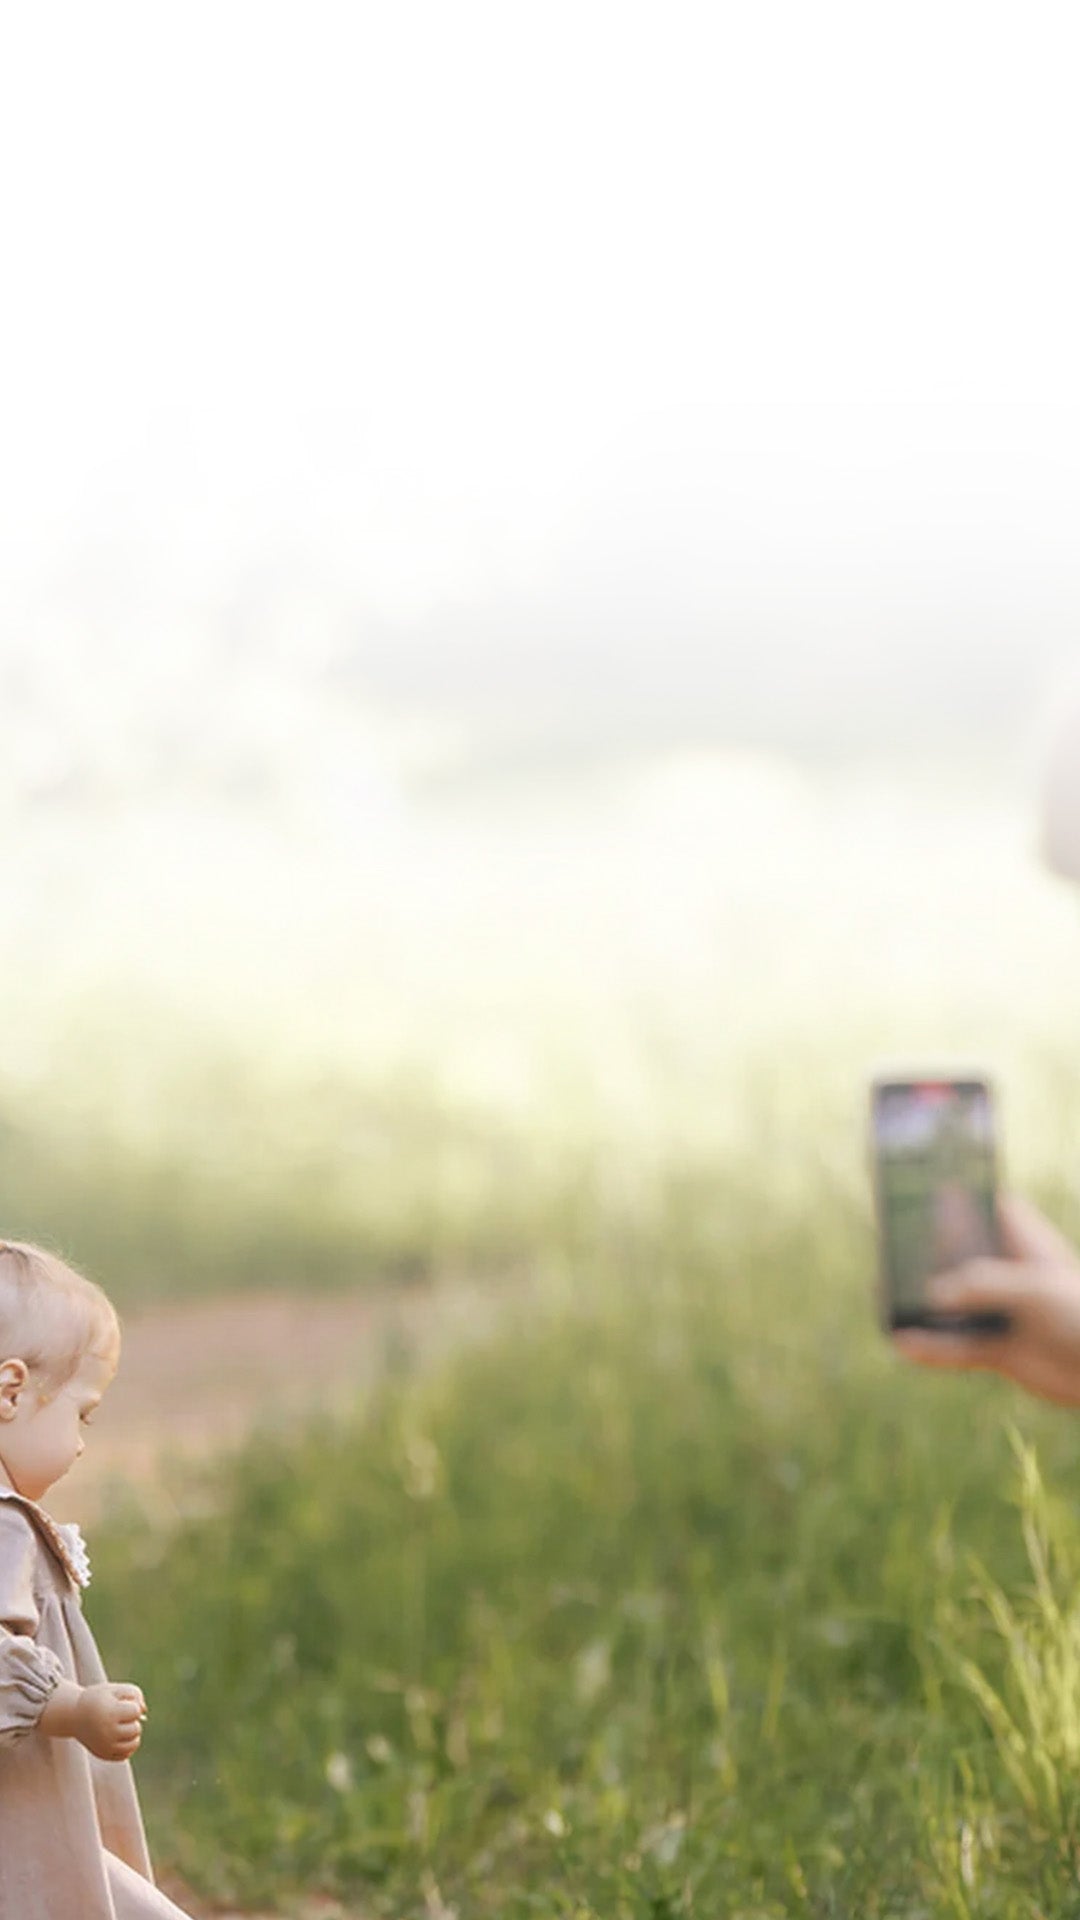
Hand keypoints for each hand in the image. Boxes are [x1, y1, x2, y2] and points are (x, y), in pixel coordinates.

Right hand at [75, 1682, 146, 1761]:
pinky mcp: (103, 1754)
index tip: (121, 1703)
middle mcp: (107, 1732)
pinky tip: (121, 1736)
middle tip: (120, 1715)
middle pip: (136, 1729)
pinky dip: (127, 1746)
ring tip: (123, 1726)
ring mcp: (105, 1746)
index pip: (136, 1711)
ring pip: (134, 1744)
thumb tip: (144, 1711)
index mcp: (110, 1714)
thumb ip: (135, 1694)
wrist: (74, 1715)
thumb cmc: (99, 1699)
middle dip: (132, 1720)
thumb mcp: (115, 1690)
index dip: (132, 1705)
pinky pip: (125, 1755)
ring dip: (133, 1734)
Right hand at [893, 1194, 1079, 1406]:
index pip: (983, 1210)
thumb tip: (931, 1294)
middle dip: (922, 1255)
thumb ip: (982, 1286)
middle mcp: (1008, 1275)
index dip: (953, 1198)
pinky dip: (930, 1347)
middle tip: (883, 1246)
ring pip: (950, 1305)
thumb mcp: (1034, 1290)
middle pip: (957, 1258)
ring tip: (881, 1294)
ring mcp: (1002, 1313)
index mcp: (1025, 1245)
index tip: (914, 1188)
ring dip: (919, 1304)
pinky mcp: (998, 1350)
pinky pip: (956, 1347)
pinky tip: (902, 1343)